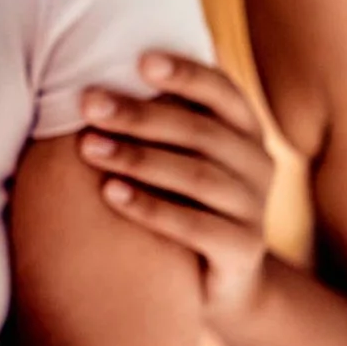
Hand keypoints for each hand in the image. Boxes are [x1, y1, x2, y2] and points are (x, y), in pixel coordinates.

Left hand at [81, 53, 277, 324]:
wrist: (218, 283)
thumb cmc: (184, 200)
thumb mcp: (181, 155)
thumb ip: (160, 118)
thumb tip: (98, 77)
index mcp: (245, 130)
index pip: (220, 90)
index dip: (184, 73)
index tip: (139, 61)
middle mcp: (258, 164)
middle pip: (200, 132)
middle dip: (140, 115)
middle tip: (89, 105)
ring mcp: (255, 209)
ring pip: (197, 177)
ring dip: (138, 158)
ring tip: (88, 147)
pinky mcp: (244, 252)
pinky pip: (197, 227)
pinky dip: (151, 208)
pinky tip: (109, 194)